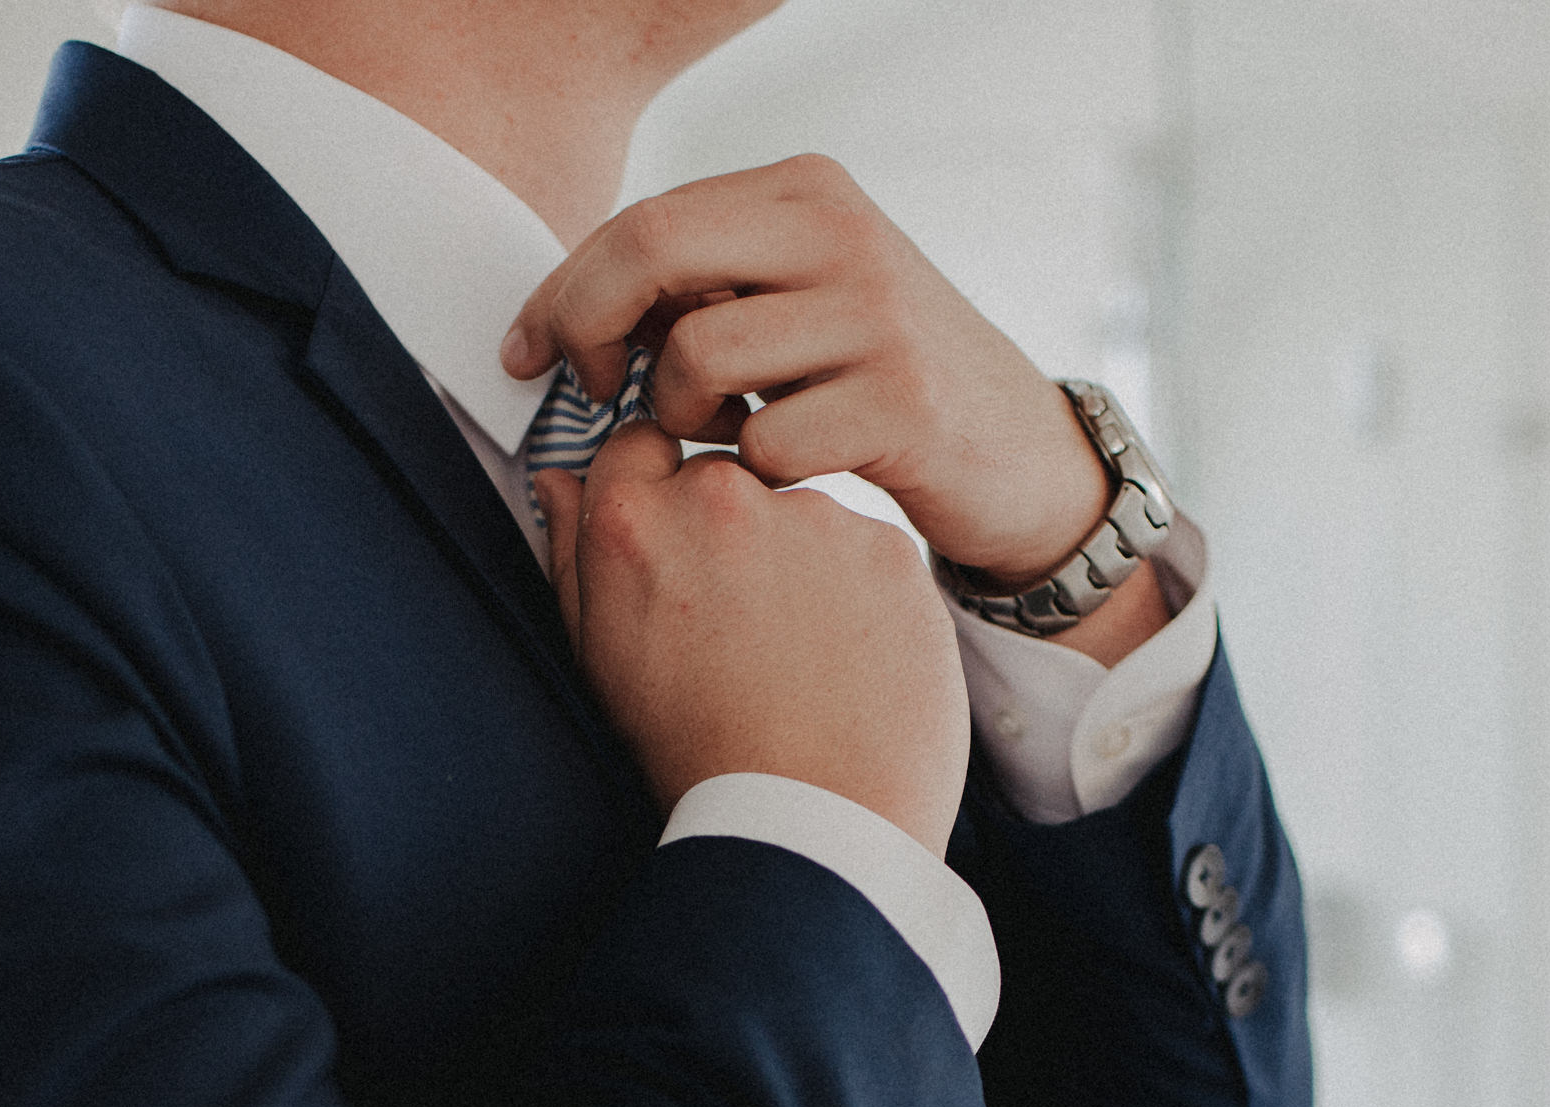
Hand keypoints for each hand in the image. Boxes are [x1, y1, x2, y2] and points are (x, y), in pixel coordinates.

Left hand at [504, 156, 1111, 589]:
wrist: (1020, 456)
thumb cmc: (882, 383)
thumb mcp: (803, 299)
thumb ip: (708, 282)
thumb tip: (575, 309)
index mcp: (808, 191)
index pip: (644, 220)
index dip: (566, 291)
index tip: (529, 351)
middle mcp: (844, 235)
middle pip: (654, 257)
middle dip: (591, 331)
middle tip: (597, 392)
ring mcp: (879, 318)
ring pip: (698, 357)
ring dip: (681, 417)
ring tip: (722, 433)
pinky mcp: (903, 405)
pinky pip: (763, 442)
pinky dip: (752, 471)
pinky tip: (784, 471)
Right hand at [537, 425, 968, 856]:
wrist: (810, 824)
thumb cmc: (698, 758)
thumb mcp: (601, 660)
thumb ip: (573, 554)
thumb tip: (557, 482)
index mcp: (635, 521)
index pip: (643, 445)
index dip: (665, 496)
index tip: (686, 552)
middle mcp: (722, 498)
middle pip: (730, 479)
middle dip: (736, 536)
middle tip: (747, 630)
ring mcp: (814, 516)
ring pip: (806, 516)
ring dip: (804, 565)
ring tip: (804, 661)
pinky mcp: (890, 547)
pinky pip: (871, 554)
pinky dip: (865, 596)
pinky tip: (853, 664)